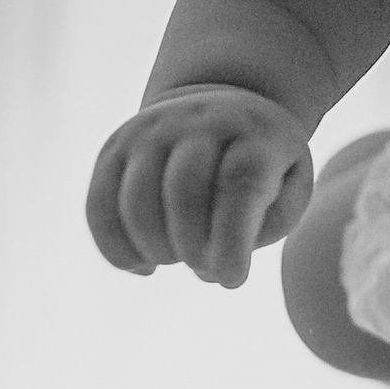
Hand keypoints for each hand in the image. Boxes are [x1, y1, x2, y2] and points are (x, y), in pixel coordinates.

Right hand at [86, 85, 314, 287]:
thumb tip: (215, 266)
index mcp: (255, 133)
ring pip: (136, 201)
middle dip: (192, 248)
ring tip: (177, 260)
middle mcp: (199, 121)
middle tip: (205, 267)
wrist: (224, 107)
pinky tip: (143, 266)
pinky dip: (115, 248)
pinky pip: (99, 205)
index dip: (231, 240)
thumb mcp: (291, 188)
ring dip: (155, 249)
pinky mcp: (115, 147)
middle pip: (183, 192)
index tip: (232, 281)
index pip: (239, 184)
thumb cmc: (263, 165)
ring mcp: (151, 130)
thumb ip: (267, 227)